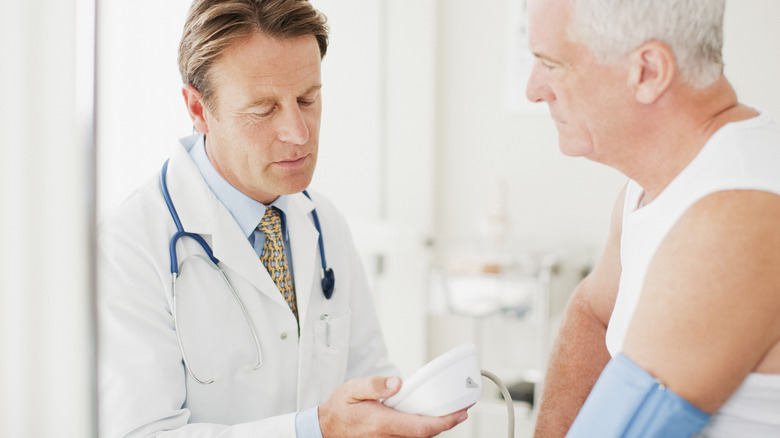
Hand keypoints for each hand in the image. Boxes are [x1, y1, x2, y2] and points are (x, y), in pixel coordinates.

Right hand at [319, 375, 469, 437]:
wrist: (326, 429)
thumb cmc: (340, 409)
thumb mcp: (352, 389)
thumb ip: (375, 385)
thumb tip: (398, 382)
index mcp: (383, 423)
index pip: (422, 427)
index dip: (445, 422)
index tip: (460, 413)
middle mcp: (389, 437)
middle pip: (426, 435)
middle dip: (447, 423)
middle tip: (463, 409)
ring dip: (437, 426)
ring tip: (451, 411)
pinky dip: (424, 429)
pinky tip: (430, 418)